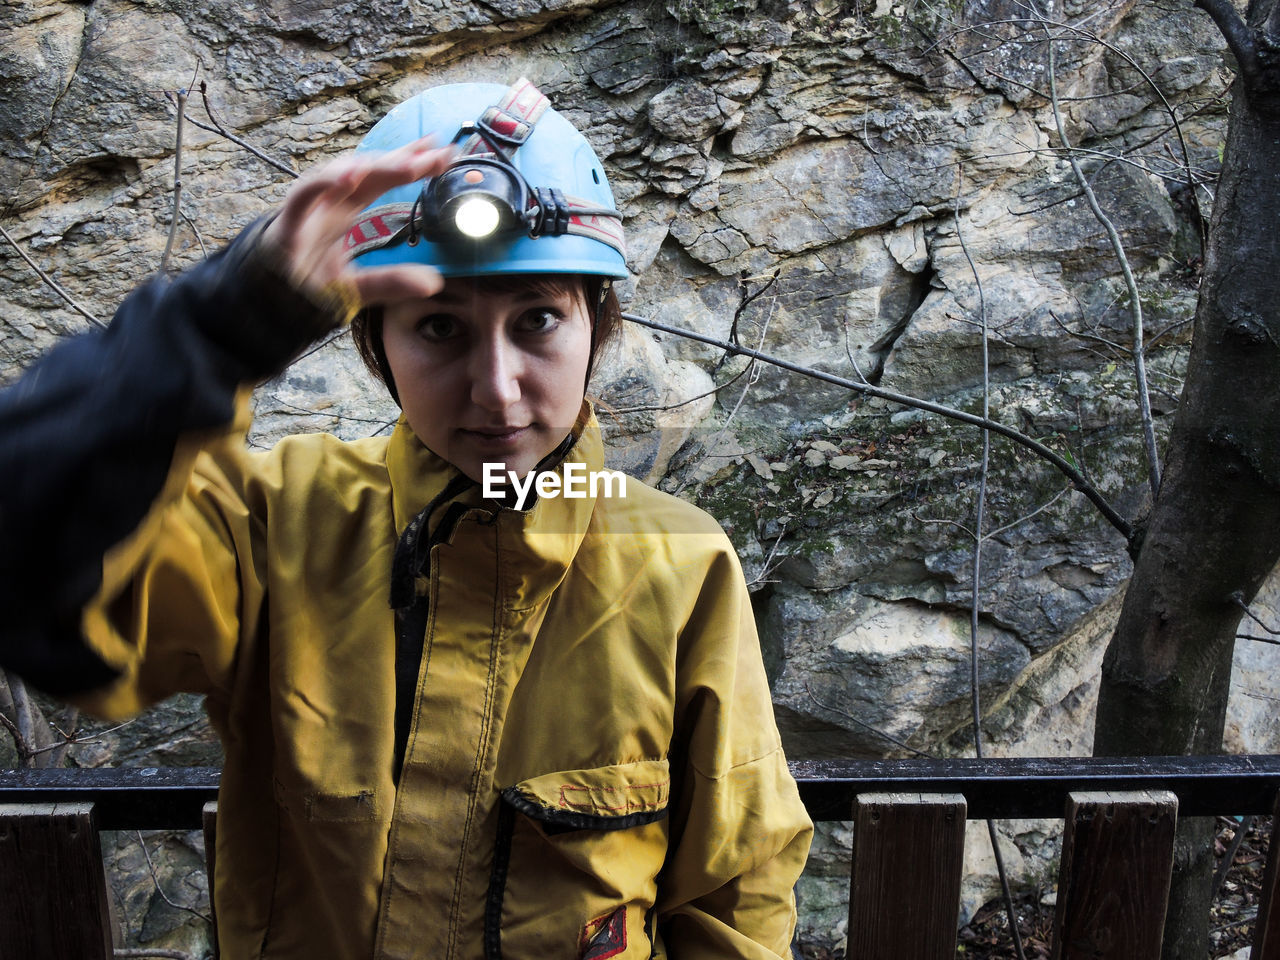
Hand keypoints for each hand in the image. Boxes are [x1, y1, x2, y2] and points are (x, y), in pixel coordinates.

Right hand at [262, 137, 453, 307]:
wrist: (263, 303)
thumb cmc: (306, 285)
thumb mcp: (359, 288)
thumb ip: (392, 282)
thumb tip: (434, 283)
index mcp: (345, 210)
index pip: (382, 179)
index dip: (410, 163)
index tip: (443, 151)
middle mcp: (328, 202)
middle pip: (368, 171)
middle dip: (402, 160)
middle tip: (438, 153)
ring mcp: (308, 209)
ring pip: (340, 174)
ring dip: (373, 166)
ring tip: (408, 164)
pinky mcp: (287, 223)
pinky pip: (303, 195)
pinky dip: (324, 183)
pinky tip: (350, 177)